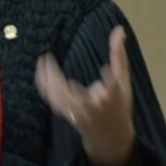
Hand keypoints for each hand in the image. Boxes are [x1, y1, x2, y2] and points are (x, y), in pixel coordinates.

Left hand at [35, 26, 134, 165]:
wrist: (110, 135)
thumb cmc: (119, 105)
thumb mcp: (124, 81)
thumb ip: (119, 56)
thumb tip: (118, 29)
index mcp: (112, 100)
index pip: (112, 90)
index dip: (109, 81)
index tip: (105, 69)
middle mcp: (93, 108)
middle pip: (77, 98)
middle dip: (60, 82)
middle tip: (49, 58)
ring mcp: (78, 113)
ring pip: (60, 98)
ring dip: (48, 80)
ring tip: (43, 61)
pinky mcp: (67, 114)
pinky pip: (52, 100)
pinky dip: (45, 86)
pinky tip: (41, 71)